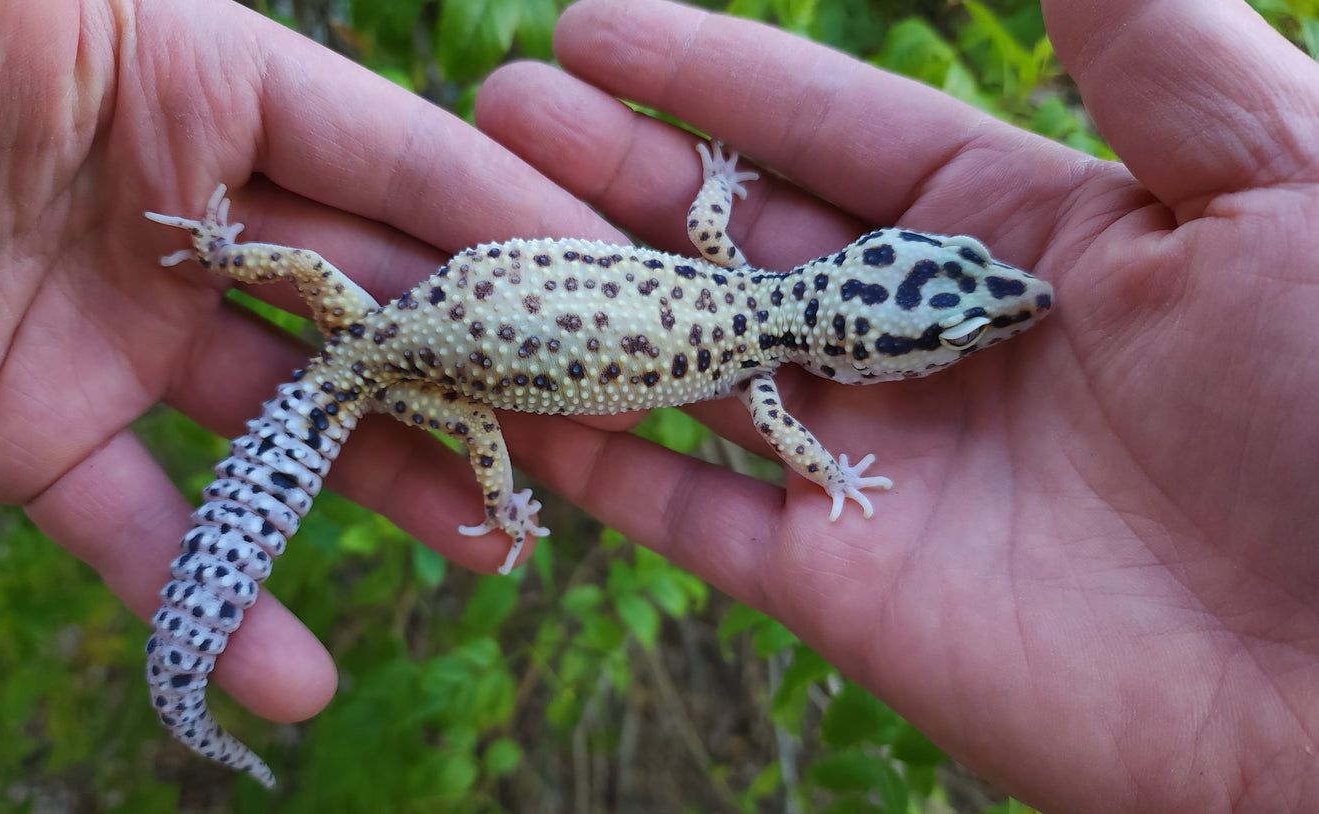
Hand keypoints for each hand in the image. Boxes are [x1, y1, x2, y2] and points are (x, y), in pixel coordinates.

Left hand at [0, 0, 615, 725]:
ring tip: (488, 547)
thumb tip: (424, 94)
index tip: (618, 294)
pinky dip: (213, 603)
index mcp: (201, 81)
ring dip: (388, 486)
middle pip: (367, 299)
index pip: (394, 160)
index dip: (507, 226)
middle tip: (580, 437)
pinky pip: (146, 525)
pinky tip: (287, 679)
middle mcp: (178, 211)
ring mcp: (108, 330)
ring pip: (286, 420)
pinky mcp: (26, 435)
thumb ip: (213, 51)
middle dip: (479, 367)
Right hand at [475, 0, 1318, 810]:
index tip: (594, 23)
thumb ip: (1153, 57)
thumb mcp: (1282, 187)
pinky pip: (691, 507)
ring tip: (464, 226)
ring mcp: (874, 463)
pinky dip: (598, 457)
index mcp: (1024, 231)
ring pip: (693, 363)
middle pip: (736, 236)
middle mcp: (928, 339)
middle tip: (497, 106)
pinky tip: (506, 395)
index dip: (709, 73)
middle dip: (615, 170)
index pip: (830, 128)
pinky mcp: (839, 583)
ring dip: (582, 298)